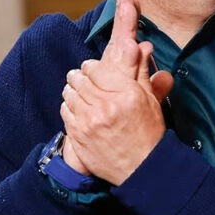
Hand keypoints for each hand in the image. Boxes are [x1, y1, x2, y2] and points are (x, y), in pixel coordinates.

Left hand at [60, 0, 173, 184]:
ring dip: (73, 90)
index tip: (95, 71)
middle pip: (78, 78)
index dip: (92, 67)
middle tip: (85, 80)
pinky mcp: (78, 135)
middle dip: (80, 76)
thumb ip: (139, 70)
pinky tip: (79, 110)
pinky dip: (69, 107)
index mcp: (125, 93)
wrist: (141, 169)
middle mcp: (105, 105)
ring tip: (81, 94)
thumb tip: (139, 45)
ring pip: (69, 93)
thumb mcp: (149, 99)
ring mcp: (89, 121)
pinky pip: (65, 110)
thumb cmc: (148, 132)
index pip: (95, 68)